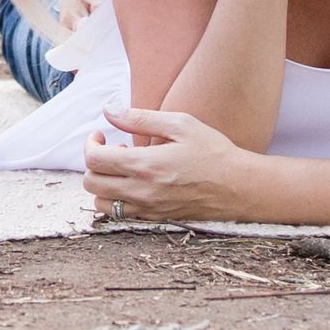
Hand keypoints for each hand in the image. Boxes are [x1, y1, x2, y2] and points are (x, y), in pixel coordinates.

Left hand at [82, 107, 248, 222]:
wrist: (239, 187)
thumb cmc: (212, 151)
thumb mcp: (180, 124)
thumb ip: (140, 118)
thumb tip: (108, 110)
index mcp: (145, 165)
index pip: (94, 159)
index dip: (90, 143)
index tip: (102, 134)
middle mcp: (142, 191)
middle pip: (91, 183)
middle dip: (93, 163)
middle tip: (112, 149)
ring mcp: (148, 209)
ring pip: (101, 203)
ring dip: (102, 183)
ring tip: (122, 168)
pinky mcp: (155, 219)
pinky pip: (120, 215)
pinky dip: (116, 200)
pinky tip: (133, 183)